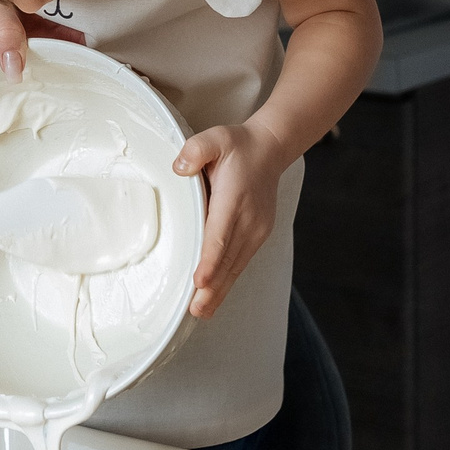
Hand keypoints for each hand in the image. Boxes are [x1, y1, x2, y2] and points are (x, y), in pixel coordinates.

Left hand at [172, 122, 289, 317]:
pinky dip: (228, 280)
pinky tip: (215, 296)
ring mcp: (256, 230)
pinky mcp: (258, 235)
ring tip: (202, 312)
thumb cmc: (238, 146)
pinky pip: (240, 261)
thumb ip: (196, 150)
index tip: (200, 280)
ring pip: (235, 265)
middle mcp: (249, 220)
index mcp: (235, 199)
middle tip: (196, 310)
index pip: (220, 234)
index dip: (210, 260)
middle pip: (228, 259)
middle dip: (213, 287)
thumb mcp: (215, 138)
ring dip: (220, 290)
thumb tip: (179, 168)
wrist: (270, 150)